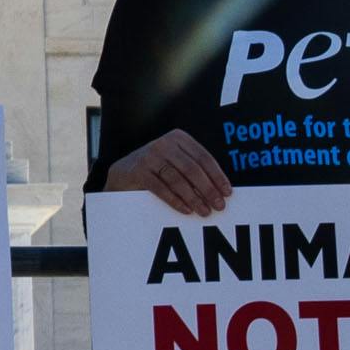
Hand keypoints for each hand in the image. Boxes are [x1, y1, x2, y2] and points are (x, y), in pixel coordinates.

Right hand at [106, 128, 229, 219]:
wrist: (122, 173)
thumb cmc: (156, 170)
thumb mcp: (176, 163)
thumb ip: (193, 170)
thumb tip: (219, 190)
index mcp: (179, 138)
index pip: (204, 157)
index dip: (217, 176)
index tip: (227, 192)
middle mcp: (164, 143)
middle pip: (193, 169)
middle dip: (208, 189)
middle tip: (219, 206)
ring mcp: (150, 156)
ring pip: (178, 179)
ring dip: (194, 198)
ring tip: (204, 211)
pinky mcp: (139, 171)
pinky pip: (161, 188)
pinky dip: (175, 200)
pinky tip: (186, 209)